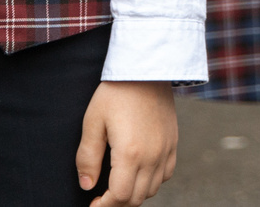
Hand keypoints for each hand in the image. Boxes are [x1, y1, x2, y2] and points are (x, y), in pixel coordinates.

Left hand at [78, 80, 176, 205]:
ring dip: (134, 193)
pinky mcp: (173, 142)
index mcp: (129, 153)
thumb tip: (87, 185)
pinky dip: (152, 181)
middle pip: (136, 198)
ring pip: (152, 189)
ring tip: (118, 185)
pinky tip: (139, 173)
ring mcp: (165, 150)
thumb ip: (87, 157)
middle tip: (102, 197)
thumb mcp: (93, 121)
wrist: (146, 67)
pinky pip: (166, 174)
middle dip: (117, 203)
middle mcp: (151, 156)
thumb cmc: (116, 92)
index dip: (104, 206)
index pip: (119, 197)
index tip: (93, 204)